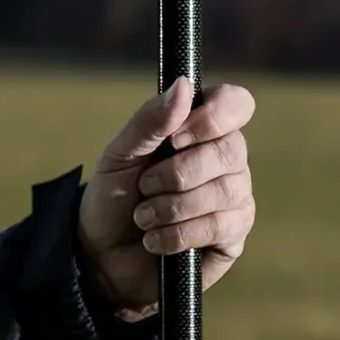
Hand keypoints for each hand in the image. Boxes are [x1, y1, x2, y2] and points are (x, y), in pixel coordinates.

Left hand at [77, 79, 256, 314]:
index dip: (212, 117)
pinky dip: (178, 234)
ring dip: (172, 207)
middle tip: (144, 187)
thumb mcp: (120, 154)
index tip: (175, 138)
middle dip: (177, 173)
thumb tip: (184, 85)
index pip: (236, 103)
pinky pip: (220, 226)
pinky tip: (156, 241)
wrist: (102, 254)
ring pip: (225, 190)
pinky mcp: (233, 235)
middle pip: (230, 149)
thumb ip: (151, 120)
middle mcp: (227, 159)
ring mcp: (235, 197)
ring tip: (144, 217)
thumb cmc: (114, 197)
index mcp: (202, 128)